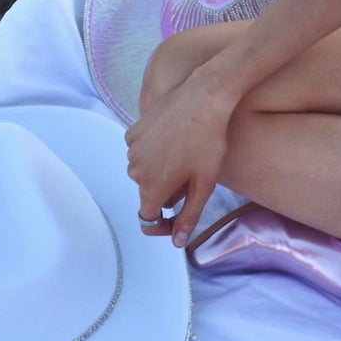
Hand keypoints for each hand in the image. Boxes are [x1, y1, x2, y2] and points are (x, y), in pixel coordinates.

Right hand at [124, 62, 234, 248]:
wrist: (203, 99)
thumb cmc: (208, 143)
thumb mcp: (203, 185)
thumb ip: (188, 216)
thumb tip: (176, 241)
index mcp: (151, 188)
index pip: (148, 219)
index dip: (163, 225)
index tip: (178, 220)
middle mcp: (135, 170)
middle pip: (148, 194)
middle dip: (167, 193)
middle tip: (193, 178)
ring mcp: (132, 149)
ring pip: (144, 172)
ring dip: (160, 172)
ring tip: (186, 157)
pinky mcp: (133, 131)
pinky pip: (141, 151)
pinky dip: (154, 152)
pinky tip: (175, 141)